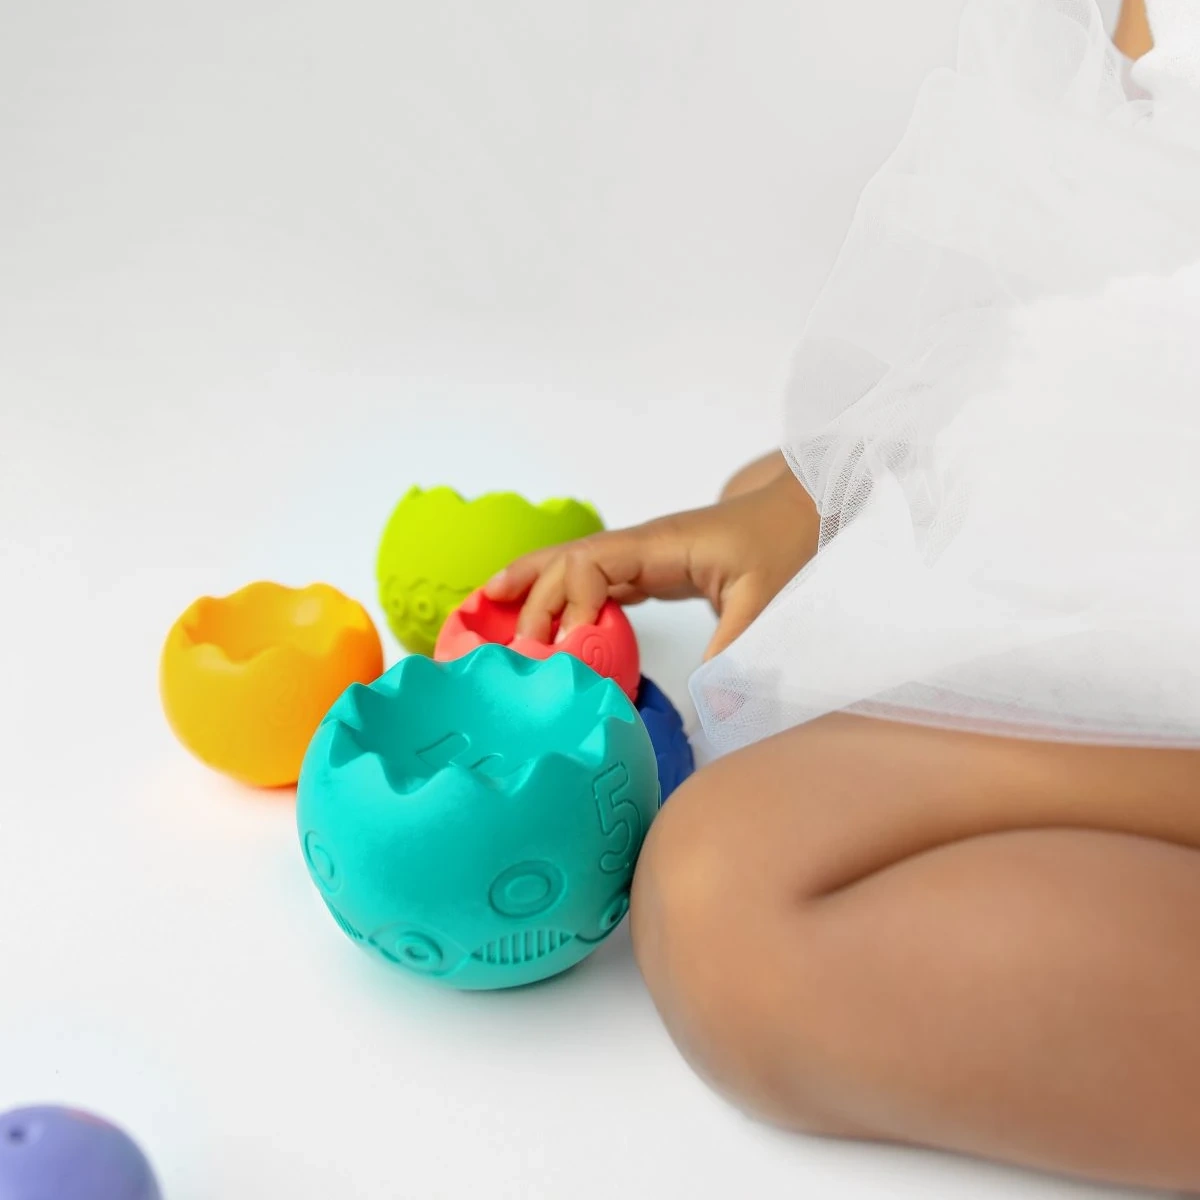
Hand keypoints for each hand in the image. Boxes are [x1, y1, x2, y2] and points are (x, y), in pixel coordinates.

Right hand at [484, 469, 818, 660]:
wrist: (804, 510)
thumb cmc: (787, 544)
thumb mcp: (767, 600)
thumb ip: (733, 650)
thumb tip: (706, 709)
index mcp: (659, 546)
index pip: (591, 563)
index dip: (570, 601)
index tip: (568, 648)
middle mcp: (640, 547)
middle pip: (568, 565)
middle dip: (535, 601)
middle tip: (513, 651)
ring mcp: (642, 557)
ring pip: (571, 567)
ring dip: (531, 587)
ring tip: (485, 609)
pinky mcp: (649, 571)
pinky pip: (591, 579)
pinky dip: (559, 594)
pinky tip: (539, 615)